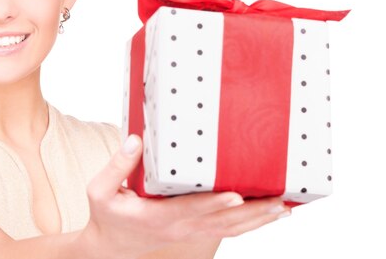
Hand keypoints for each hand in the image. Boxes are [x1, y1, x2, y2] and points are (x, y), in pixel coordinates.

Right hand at [79, 134, 290, 258]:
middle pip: (221, 224)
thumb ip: (116, 166)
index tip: (236, 196)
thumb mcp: (100, 191)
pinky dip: (251, 224)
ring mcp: (189, 234)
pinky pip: (227, 230)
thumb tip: (136, 140)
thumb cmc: (107, 215)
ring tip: (285, 209)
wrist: (109, 246)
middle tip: (280, 202)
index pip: (190, 211)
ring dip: (258, 220)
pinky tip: (269, 215)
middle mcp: (179, 228)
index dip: (214, 205)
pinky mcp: (194, 233)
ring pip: (229, 230)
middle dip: (252, 214)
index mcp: (157, 218)